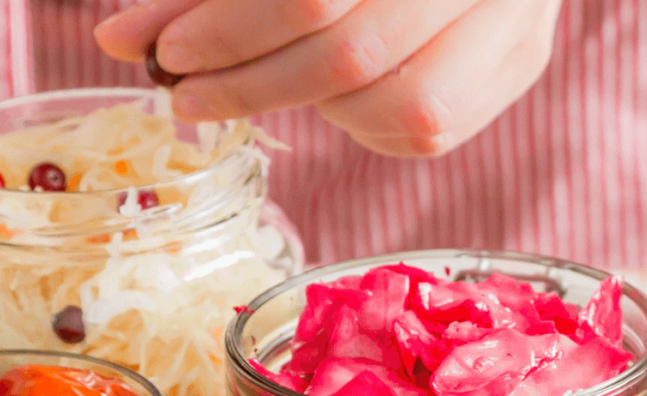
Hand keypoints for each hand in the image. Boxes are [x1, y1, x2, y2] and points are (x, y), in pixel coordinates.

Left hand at [94, 0, 565, 157]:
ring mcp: (518, 15)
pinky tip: (335, 93)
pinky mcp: (525, 58)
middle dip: (253, 82)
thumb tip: (121, 39)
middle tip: (187, 92)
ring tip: (266, 83)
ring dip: (314, 108)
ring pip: (406, 105)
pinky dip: (365, 123)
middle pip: (356, 52)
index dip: (232, 28)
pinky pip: (433, 129)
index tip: (165, 50)